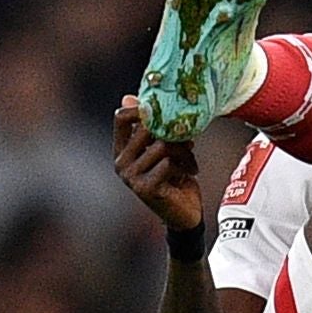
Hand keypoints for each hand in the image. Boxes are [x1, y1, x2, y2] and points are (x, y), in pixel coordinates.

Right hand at [111, 94, 206, 231]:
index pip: (121, 117)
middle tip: (189, 141)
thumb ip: (152, 128)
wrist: (184, 215)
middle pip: (148, 129)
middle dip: (174, 132)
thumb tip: (129, 97)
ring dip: (184, 151)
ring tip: (190, 160)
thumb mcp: (164, 149)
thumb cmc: (174, 178)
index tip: (167, 114)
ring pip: (162, 145)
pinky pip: (168, 162)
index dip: (142, 109)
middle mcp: (121, 163)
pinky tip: (190, 173)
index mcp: (121, 150)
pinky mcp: (145, 188)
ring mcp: (131, 177)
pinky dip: (185, 164)